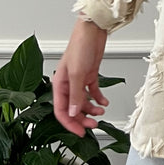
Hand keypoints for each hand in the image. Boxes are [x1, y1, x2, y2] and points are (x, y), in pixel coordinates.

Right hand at [52, 18, 108, 136]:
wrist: (93, 30)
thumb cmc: (80, 45)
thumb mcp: (77, 73)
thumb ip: (76, 95)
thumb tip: (74, 113)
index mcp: (59, 84)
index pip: (61, 111)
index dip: (70, 124)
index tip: (79, 134)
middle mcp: (68, 84)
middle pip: (73, 109)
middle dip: (83, 119)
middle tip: (94, 126)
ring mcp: (79, 80)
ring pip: (83, 102)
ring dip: (92, 110)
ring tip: (101, 112)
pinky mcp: (89, 75)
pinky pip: (93, 92)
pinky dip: (99, 99)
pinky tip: (104, 102)